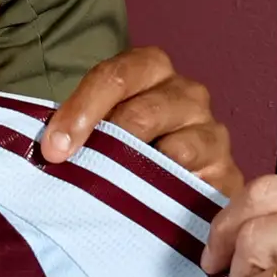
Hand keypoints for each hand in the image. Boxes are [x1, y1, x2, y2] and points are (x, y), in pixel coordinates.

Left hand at [38, 45, 234, 189]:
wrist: (179, 181)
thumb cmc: (124, 147)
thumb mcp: (99, 125)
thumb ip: (75, 127)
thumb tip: (49, 149)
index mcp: (152, 69)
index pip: (115, 76)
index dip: (81, 112)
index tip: (54, 148)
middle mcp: (188, 94)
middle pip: (142, 114)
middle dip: (103, 146)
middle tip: (76, 173)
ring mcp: (212, 133)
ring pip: (174, 151)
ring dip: (137, 174)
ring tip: (114, 191)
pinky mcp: (227, 174)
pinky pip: (196, 186)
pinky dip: (169, 198)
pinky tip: (147, 207)